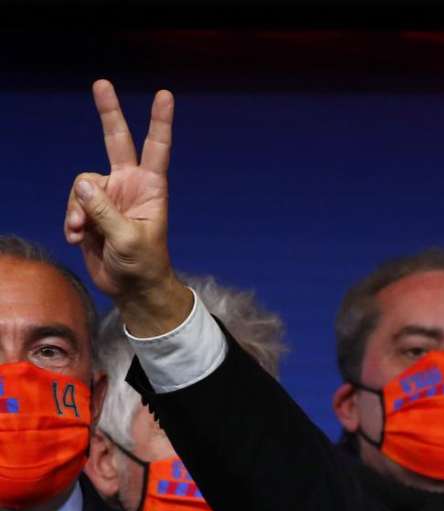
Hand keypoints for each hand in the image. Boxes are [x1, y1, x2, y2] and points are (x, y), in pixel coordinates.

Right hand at [64, 79, 191, 337]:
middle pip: (116, 141)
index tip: (164, 95)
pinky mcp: (90, 210)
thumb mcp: (128, 239)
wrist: (130, 288)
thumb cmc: (142, 264)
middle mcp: (129, 184)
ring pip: (82, 183)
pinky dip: (70, 220)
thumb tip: (84, 186)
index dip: (160, 122)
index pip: (156, 148)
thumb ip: (105, 212)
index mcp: (150, 187)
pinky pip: (72, 203)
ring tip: (80, 230)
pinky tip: (77, 237)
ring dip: (76, 207)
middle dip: (109, 112)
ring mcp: (108, 196)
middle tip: (102, 83)